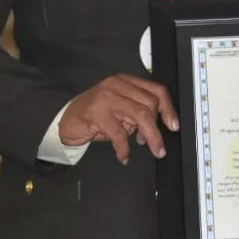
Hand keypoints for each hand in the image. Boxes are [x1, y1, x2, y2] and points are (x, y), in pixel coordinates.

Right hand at [58, 73, 178, 164]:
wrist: (65, 121)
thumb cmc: (93, 116)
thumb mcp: (118, 109)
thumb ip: (135, 113)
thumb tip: (153, 130)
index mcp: (125, 81)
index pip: (156, 90)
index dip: (168, 108)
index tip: (174, 125)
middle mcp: (117, 85)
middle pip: (150, 104)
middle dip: (157, 127)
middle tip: (156, 144)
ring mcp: (107, 97)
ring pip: (140, 116)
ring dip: (150, 137)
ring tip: (153, 150)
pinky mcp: (97, 112)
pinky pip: (119, 133)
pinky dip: (124, 148)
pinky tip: (123, 156)